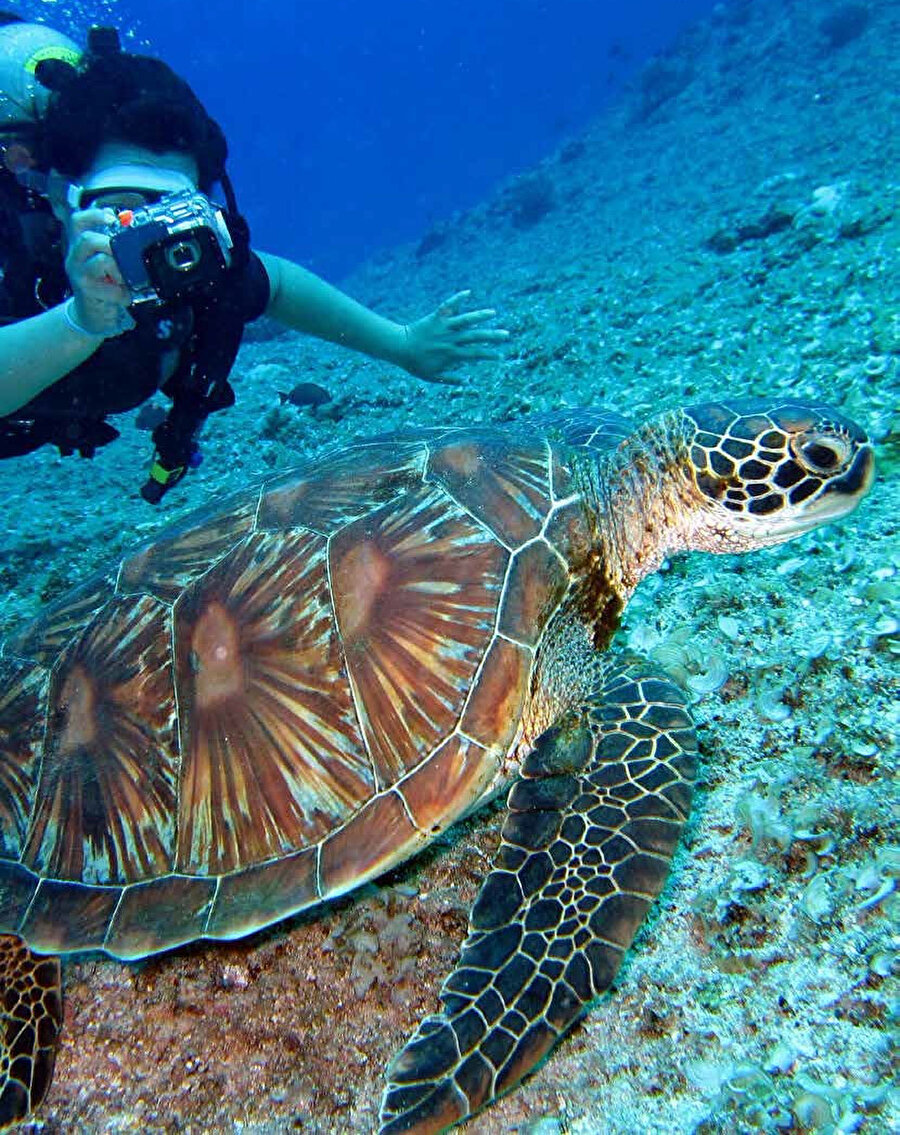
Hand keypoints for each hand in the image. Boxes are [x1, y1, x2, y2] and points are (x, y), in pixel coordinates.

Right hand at [64, 208, 134, 336]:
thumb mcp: (107, 264)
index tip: (113, 218)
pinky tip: (125, 296)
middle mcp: (76, 257)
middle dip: (112, 244)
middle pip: (88, 238)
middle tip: (126, 256)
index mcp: (81, 246)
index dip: (95, 215)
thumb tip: (136, 231)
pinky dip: (123, 292)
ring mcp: (79, 274)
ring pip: (101, 261)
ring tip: (126, 279)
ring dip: (120, 270)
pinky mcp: (87, 292)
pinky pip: (109, 287)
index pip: (79, 221)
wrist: (91, 316)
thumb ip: (115, 248)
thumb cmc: (103, 287)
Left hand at [401, 290, 508, 383]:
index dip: (489, 355)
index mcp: (451, 354)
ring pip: (465, 320)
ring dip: (480, 316)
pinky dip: (458, 298)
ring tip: (493, 313)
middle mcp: (451, 339)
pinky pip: (448, 306)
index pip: (475, 354)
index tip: (500, 356)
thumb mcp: (432, 377)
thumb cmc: (415, 364)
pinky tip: (468, 292)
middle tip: (506, 335)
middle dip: (492, 336)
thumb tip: (466, 381)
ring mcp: (444, 327)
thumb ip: (450, 379)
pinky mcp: (437, 317)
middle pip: (475, 337)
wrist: (399, 347)